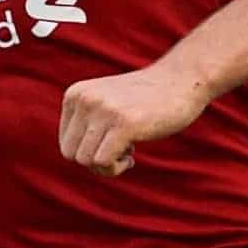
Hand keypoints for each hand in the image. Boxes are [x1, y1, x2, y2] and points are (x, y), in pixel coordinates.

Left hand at [59, 63, 209, 176]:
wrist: (182, 79)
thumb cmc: (147, 98)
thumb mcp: (106, 102)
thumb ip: (86, 122)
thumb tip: (76, 158)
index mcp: (75, 94)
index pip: (66, 144)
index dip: (89, 151)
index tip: (110, 140)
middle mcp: (85, 99)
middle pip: (71, 155)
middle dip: (96, 161)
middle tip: (120, 148)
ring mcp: (103, 110)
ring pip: (86, 161)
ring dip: (108, 165)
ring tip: (128, 148)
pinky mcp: (123, 123)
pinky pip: (103, 162)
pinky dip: (117, 167)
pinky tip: (133, 153)